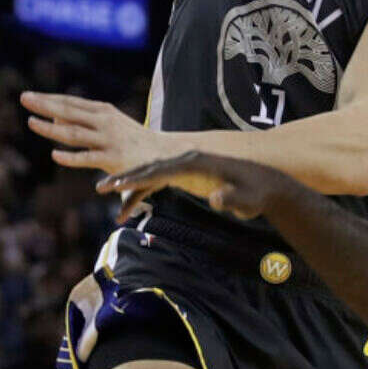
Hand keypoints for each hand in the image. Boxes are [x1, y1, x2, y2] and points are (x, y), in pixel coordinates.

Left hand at [21, 92, 168, 174]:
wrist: (166, 154)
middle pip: (69, 112)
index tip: (30, 96)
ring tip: (31, 123)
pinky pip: (88, 158)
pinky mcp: (113, 158)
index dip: (50, 98)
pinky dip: (71, 157)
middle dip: (45, 105)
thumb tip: (55, 121)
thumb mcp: (110, 125)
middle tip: (24, 98)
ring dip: (51, 128)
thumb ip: (83, 123)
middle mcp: (105, 121)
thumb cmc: (134, 140)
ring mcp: (108, 139)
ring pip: (74, 134)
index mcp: (104, 111)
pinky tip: (55, 155)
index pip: (71, 102)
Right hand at [98, 151, 288, 222]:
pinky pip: (159, 184)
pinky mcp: (187, 177)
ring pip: (151, 175)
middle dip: (125, 177)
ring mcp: (186, 168)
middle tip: (101, 186)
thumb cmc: (257, 193)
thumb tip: (217, 198)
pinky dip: (142, 193)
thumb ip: (231, 198)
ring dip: (129, 185)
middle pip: (150, 167)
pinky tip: (126, 207)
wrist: (266, 186)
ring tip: (104, 191)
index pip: (163, 169)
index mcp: (198, 163)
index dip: (141, 177)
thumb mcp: (247, 199)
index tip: (120, 184)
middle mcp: (188, 161)